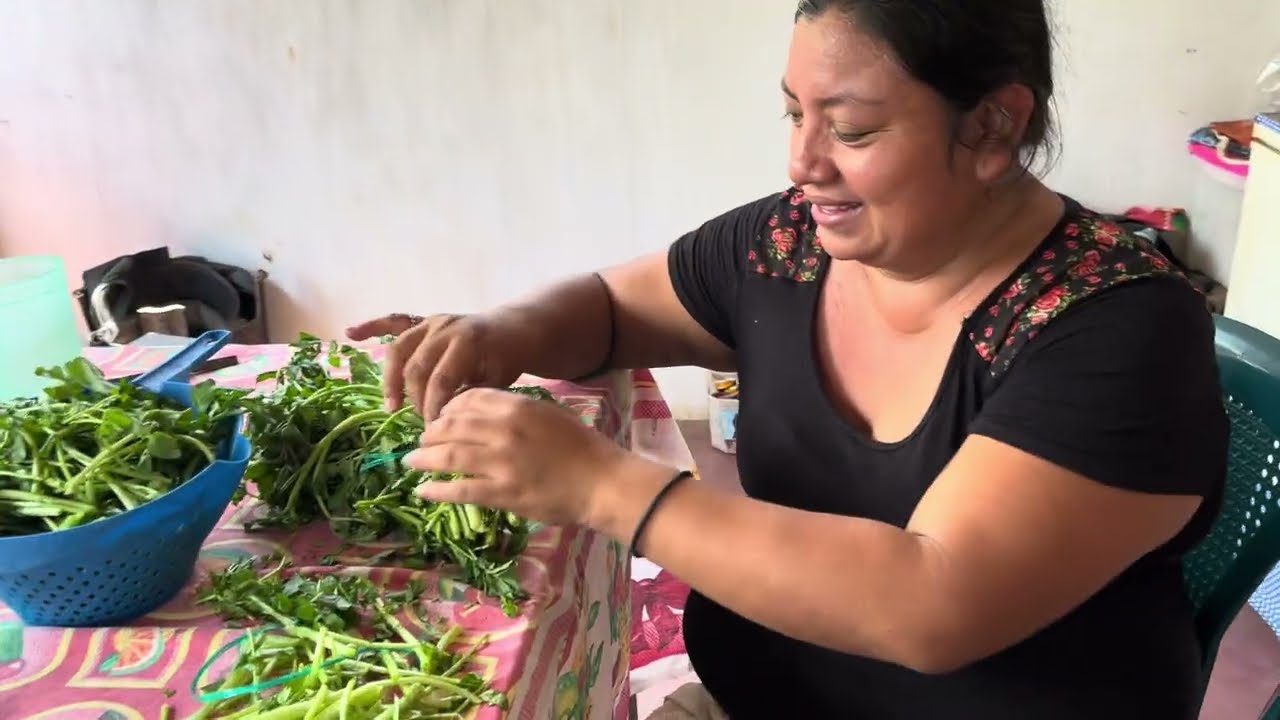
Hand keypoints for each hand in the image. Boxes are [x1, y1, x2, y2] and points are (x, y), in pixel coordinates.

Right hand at [346, 313, 529, 419]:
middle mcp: (444, 328)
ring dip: (391, 380)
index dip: (433, 408)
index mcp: (466, 342)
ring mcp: (431, 322)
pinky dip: (372, 325)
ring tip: (392, 406)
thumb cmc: (507, 360)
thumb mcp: (498, 382)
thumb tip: (445, 421)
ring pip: (399, 351)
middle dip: (415, 401)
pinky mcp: (423, 321)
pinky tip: (350, 333)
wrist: (515, 329)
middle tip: (421, 426)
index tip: (433, 431)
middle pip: (415, 369)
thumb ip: (470, 398)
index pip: (440, 381)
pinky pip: (394, 321)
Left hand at [403, 388, 641, 527]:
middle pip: (450, 426)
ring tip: (410, 462)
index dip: (447, 408)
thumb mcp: (548, 414)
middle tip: (420, 441)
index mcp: (515, 406)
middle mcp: (502, 429)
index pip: (467, 399)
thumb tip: (484, 414)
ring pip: (447, 456)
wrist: (602, 480)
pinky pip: (459, 490)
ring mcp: (499, 462)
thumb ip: (515, 411)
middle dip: (429, 433)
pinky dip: (436, 490)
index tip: (439, 417)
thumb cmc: (581, 446)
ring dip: (423, 458)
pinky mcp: (501, 492)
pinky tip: (423, 491)